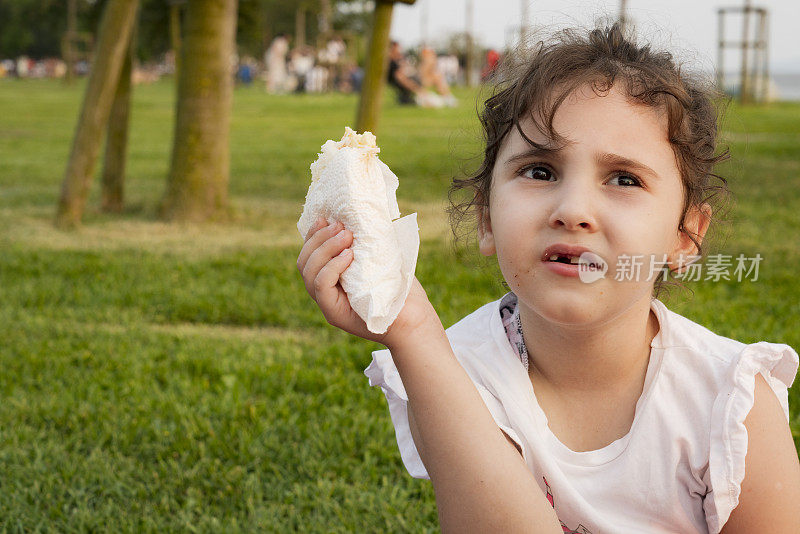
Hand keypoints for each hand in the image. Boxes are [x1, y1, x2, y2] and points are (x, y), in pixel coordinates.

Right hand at [297, 216, 441, 347]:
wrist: (414, 321)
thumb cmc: (401, 290)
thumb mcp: (381, 259)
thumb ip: (366, 243)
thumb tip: (363, 213)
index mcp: (331, 278)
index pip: (309, 255)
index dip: (312, 235)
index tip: (326, 218)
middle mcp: (325, 292)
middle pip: (304, 262)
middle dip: (319, 239)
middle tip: (341, 226)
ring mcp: (328, 305)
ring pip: (309, 273)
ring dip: (325, 249)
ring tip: (347, 236)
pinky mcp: (335, 315)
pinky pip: (321, 286)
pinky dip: (332, 268)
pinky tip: (349, 256)